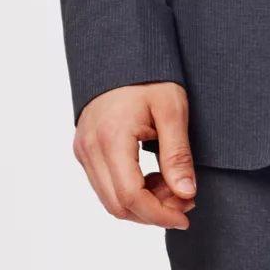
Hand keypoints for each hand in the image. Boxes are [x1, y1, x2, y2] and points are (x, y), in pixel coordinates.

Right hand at [73, 82, 195, 228]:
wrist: (120, 53)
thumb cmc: (149, 77)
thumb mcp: (172, 110)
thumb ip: (178, 154)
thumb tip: (185, 194)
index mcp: (110, 138)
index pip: (131, 196)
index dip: (159, 215)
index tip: (185, 217)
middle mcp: (89, 148)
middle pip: (117, 205)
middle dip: (153, 212)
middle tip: (185, 201)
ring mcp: (83, 150)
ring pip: (109, 200)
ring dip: (143, 204)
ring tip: (173, 187)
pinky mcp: (85, 150)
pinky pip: (105, 186)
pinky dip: (131, 192)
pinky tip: (155, 178)